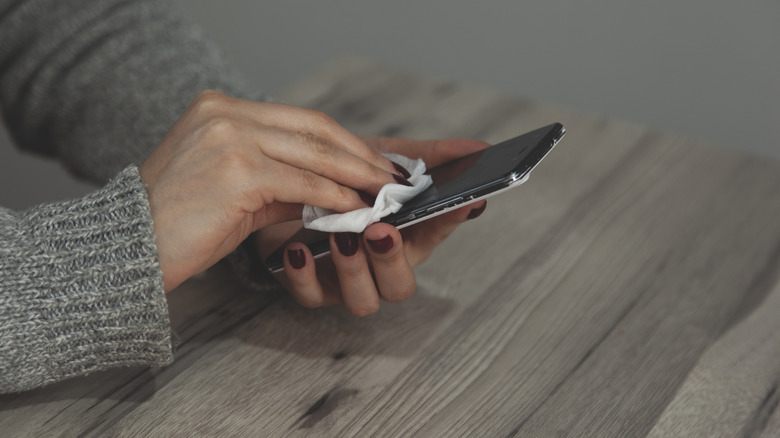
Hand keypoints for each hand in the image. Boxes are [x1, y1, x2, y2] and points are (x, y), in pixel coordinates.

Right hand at [139, 91, 405, 291]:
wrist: (129, 249)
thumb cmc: (179, 223)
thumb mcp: (234, 189)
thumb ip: (280, 181)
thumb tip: (331, 191)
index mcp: (220, 108)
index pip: (300, 119)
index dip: (343, 141)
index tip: (373, 160)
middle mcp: (225, 113)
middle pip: (314, 129)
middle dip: (359, 155)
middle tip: (392, 176)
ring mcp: (230, 138)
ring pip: (314, 154)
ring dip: (356, 175)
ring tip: (384, 193)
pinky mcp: (238, 171)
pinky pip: (302, 184)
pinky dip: (334, 197)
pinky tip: (355, 208)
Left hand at [256, 136, 489, 315]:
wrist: (291, 184)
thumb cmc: (344, 178)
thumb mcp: (385, 159)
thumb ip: (432, 156)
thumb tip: (481, 147)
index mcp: (407, 237)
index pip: (437, 233)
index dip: (450, 220)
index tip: (463, 199)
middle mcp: (381, 266)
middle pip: (400, 285)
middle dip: (391, 260)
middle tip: (380, 230)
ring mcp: (347, 281)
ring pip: (363, 300)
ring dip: (353, 271)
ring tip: (339, 238)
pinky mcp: (310, 286)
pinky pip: (311, 296)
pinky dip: (304, 276)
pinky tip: (297, 249)